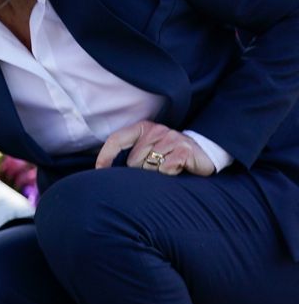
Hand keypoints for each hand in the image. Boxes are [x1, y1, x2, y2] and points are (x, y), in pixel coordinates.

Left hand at [94, 121, 215, 175]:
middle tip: (154, 169)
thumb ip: (129, 154)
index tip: (99, 170)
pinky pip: (165, 169)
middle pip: (132, 160)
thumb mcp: (148, 150)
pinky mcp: (184, 150)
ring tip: (166, 168)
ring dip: (155, 174)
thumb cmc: (170, 154)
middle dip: (139, 171)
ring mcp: (172, 138)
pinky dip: (168, 174)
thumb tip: (104, 169)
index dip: (105, 155)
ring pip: (148, 166)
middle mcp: (156, 130)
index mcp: (143, 128)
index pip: (116, 139)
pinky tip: (177, 169)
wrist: (204, 153)